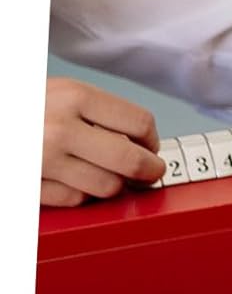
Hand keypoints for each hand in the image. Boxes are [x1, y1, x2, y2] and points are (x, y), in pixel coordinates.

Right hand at [41, 78, 164, 206]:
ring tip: (97, 172)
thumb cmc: (20, 109)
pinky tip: (67, 179)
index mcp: (73, 96)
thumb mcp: (56, 93)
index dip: (150, 140)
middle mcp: (61, 127)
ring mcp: (44, 160)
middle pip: (135, 162)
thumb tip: (143, 141)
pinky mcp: (30, 186)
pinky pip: (75, 200)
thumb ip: (97, 112)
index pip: (141, 124)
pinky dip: (78, 194)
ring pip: (108, 187)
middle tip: (147, 172)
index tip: (147, 146)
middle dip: (147, 171)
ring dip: (109, 184)